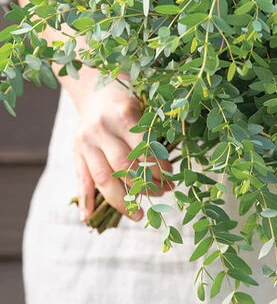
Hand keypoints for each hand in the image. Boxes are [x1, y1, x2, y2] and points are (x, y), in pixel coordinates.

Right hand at [71, 71, 171, 221]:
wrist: (96, 85)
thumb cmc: (129, 96)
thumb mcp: (145, 103)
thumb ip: (154, 129)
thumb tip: (173, 163)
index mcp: (123, 115)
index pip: (144, 150)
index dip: (158, 169)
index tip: (172, 179)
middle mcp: (101, 129)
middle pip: (124, 167)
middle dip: (145, 186)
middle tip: (162, 194)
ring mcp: (86, 142)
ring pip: (103, 178)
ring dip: (122, 200)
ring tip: (139, 214)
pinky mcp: (76, 151)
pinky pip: (80, 178)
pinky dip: (85, 200)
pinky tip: (89, 218)